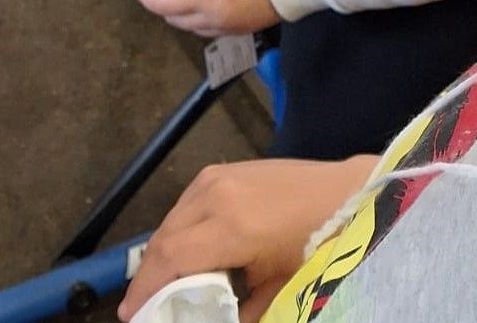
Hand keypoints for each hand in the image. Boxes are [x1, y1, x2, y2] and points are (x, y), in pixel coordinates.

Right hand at [117, 156, 373, 322]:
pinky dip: (179, 230)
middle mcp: (215, 193)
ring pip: (171, 219)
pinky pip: (186, 203)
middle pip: (163, 238)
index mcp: (230, 226)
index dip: (144, 289)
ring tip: (164, 283)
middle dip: (149, 275)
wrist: (346, 194)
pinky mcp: (223, 169)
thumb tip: (208, 319)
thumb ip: (238, 311)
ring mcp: (217, 175)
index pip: (169, 258)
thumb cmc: (318, 245)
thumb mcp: (279, 289)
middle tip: (145, 306)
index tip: (130, 315)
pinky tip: (187, 251)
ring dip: (163, 252)